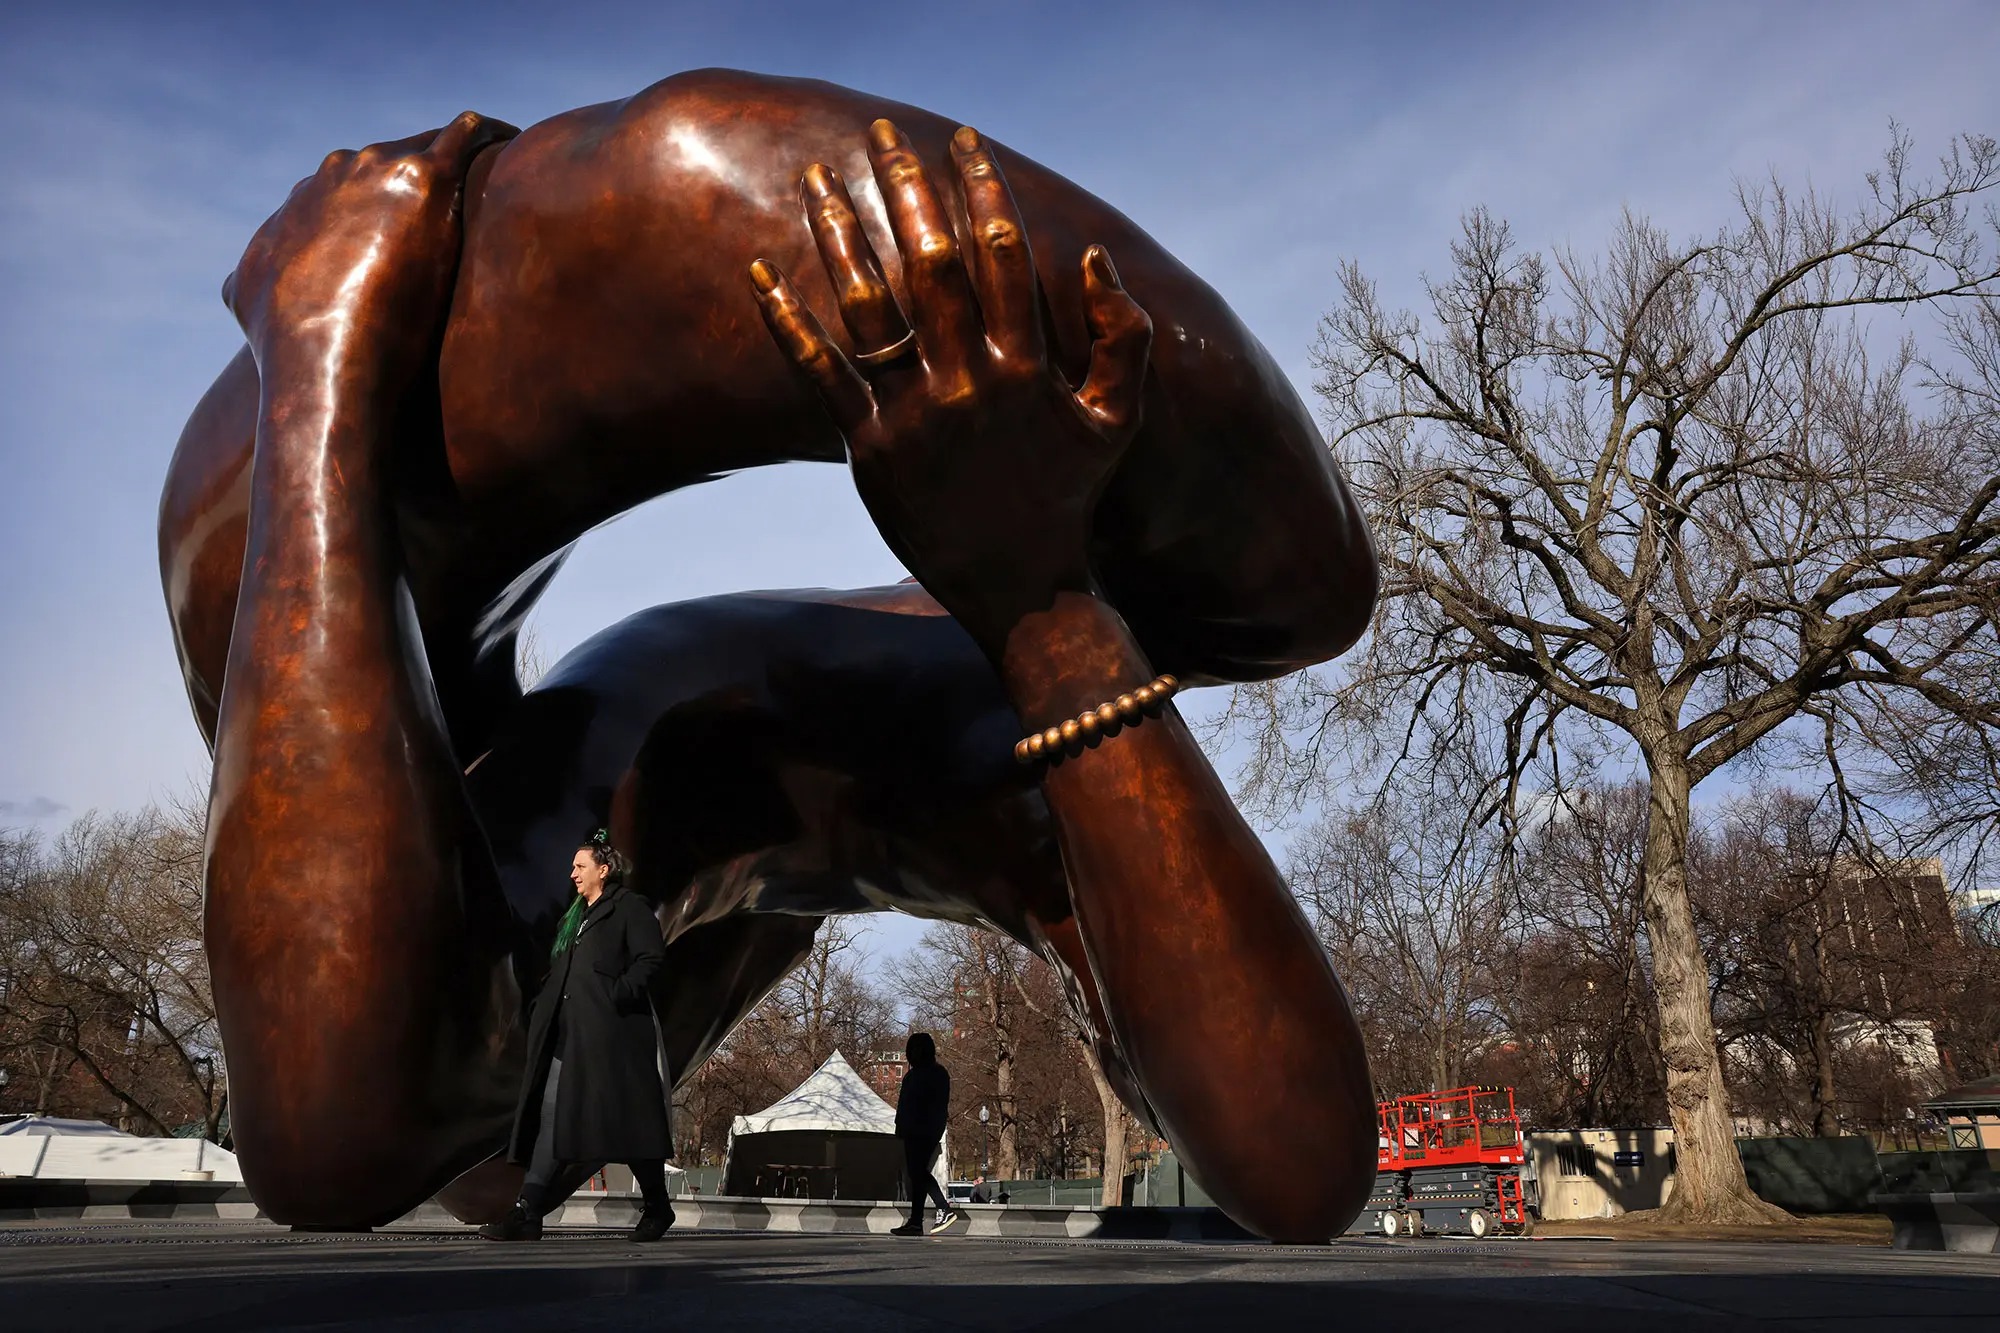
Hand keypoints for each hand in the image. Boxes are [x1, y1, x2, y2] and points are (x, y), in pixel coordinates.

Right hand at [224, 112, 515, 384]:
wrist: (321, 358)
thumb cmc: (292, 351)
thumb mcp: (248, 307)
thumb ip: (252, 285)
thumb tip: (242, 288)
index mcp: (300, 202)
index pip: (349, 189)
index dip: (384, 207)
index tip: (417, 229)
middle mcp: (333, 175)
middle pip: (389, 163)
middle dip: (422, 181)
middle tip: (466, 205)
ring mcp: (376, 171)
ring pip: (428, 144)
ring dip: (460, 158)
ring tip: (499, 175)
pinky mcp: (421, 177)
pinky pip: (465, 136)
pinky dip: (489, 137)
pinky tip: (515, 144)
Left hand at [749, 120, 1152, 655]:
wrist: (1022, 588)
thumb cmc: (1069, 497)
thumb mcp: (1117, 418)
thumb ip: (1123, 337)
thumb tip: (1094, 256)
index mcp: (1026, 366)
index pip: (1001, 254)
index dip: (979, 189)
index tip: (960, 140)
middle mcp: (969, 382)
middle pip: (930, 263)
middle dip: (906, 188)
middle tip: (882, 134)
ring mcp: (915, 416)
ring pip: (868, 305)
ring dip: (838, 233)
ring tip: (815, 177)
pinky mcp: (868, 449)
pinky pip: (819, 374)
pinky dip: (787, 323)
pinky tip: (759, 274)